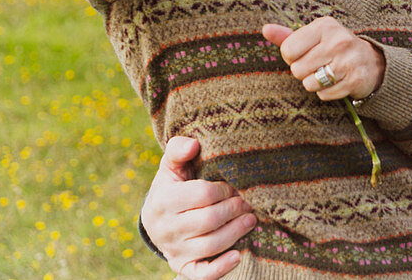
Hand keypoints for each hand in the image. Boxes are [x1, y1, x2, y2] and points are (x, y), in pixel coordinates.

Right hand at [141, 137, 254, 278]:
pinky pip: (201, 273)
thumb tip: (194, 144)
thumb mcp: (172, 166)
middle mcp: (165, 229)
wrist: (158, 218)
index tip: (236, 185)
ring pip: (210, 246)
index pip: (202, 194)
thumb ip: (180, 150)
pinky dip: (220, 268)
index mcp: (162, 201)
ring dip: (236, 232)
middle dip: (235, 209)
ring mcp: (174, 250)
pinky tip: (238, 256)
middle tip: (250, 202)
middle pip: (209, 220)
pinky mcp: (182, 266)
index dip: (225, 189)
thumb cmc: (174, 186)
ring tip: (252, 219)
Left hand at [263, 16, 385, 101]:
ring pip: (309, 84)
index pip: (288, 50)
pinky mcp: (355, 79)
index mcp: (324, 25)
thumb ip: (288, 36)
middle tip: (320, 64)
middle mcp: (338, 40)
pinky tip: (338, 81)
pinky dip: (327, 92)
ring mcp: (347, 60)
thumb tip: (265, 29)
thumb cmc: (335, 48)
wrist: (371, 62)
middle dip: (304, 71)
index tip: (306, 54)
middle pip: (297, 69)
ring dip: (315, 83)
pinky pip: (324, 94)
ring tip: (328, 73)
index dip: (292, 57)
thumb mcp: (314, 37)